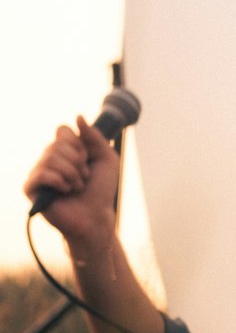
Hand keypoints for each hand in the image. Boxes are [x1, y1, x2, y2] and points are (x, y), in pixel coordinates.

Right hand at [23, 117, 118, 250]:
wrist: (96, 216)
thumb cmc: (101, 190)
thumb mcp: (107, 158)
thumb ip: (95, 137)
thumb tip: (78, 116)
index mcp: (64, 150)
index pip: (62, 130)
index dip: (78, 142)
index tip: (87, 157)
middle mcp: (49, 159)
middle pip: (57, 143)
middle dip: (78, 161)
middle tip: (84, 176)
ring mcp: (38, 173)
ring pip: (50, 157)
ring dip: (72, 173)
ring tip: (77, 186)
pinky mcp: (31, 188)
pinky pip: (42, 173)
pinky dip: (60, 181)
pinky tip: (65, 191)